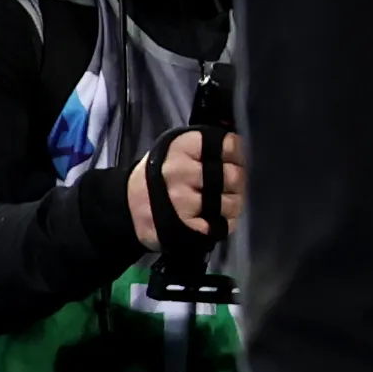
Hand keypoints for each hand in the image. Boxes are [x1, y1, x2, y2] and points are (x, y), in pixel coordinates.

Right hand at [128, 130, 245, 246]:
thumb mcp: (177, 152)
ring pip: (233, 202)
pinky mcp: (186, 225)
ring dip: (232, 205)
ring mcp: (182, 199)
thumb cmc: (160, 178)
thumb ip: (208, 149)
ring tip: (216, 204)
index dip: (238, 156)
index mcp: (180, 146)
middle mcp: (180, 170)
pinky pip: (224, 224)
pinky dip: (223, 223)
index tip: (233, 162)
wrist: (127, 208)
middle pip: (235, 176)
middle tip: (227, 187)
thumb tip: (245, 149)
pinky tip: (210, 219)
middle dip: (237, 183)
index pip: (229, 145)